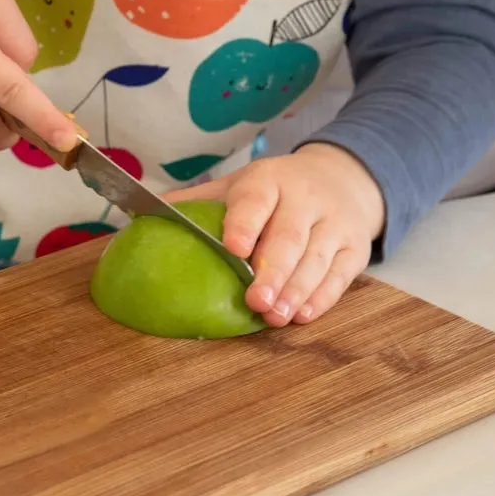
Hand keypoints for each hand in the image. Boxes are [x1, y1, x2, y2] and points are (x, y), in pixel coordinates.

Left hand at [177, 143, 384, 326]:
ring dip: (296, 290)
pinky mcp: (354, 248)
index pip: (256, 200)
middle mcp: (305, 199)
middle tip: (255, 300)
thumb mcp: (239, 185)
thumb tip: (140, 217)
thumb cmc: (277, 191)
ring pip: (316, 259)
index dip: (245, 223)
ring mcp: (334, 223)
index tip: (232, 247)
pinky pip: (340, 276)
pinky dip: (323, 298)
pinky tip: (303, 315)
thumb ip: (197, 202)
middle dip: (272, 271)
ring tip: (276, 317)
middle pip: (290, 237)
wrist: (343, 178)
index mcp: (269, 181)